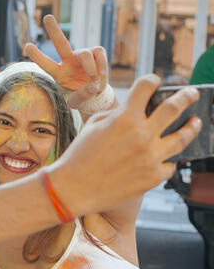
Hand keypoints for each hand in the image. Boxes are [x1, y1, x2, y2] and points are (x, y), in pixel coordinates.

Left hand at [24, 15, 110, 110]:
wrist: (96, 94)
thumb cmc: (81, 97)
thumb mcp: (76, 103)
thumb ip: (81, 96)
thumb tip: (92, 86)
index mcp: (58, 72)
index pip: (46, 63)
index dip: (37, 55)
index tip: (27, 46)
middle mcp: (68, 61)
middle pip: (61, 43)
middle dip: (54, 30)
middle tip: (47, 17)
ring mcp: (81, 55)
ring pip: (85, 54)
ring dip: (91, 69)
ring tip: (94, 83)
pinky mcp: (96, 52)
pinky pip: (99, 53)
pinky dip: (102, 65)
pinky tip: (101, 76)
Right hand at [51, 75, 200, 214]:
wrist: (74, 188)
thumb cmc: (79, 155)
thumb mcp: (93, 126)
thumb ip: (115, 114)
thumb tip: (130, 110)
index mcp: (124, 118)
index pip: (146, 87)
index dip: (152, 80)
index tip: (156, 81)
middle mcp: (142, 135)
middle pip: (174, 107)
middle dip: (187, 97)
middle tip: (192, 94)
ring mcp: (151, 156)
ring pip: (182, 137)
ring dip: (191, 127)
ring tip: (195, 123)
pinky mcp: (154, 177)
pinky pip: (170, 164)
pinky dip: (168, 160)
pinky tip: (169, 157)